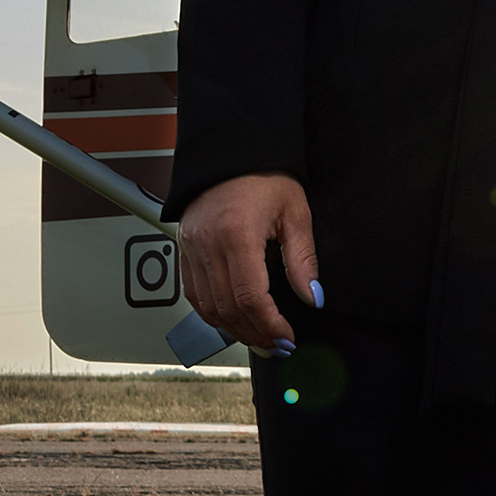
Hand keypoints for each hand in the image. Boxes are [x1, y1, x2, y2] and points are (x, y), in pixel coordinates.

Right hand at [176, 172, 319, 356]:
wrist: (231, 149)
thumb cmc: (264, 174)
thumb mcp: (295, 212)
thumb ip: (302, 259)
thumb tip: (312, 296)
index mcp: (236, 234)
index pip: (250, 297)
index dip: (269, 325)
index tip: (286, 336)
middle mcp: (208, 244)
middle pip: (227, 308)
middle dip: (254, 334)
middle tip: (276, 345)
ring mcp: (191, 247)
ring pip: (206, 306)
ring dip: (233, 329)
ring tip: (257, 338)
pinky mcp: (183, 247)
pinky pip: (192, 293)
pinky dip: (211, 313)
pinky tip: (231, 320)